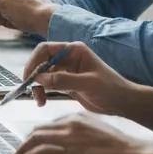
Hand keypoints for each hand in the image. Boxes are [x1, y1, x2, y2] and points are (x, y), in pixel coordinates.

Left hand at [12, 113, 148, 153]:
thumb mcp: (99, 132)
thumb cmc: (123, 148)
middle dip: (27, 141)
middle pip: (39, 130)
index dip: (39, 134)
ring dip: (23, 149)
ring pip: (34, 139)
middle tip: (21, 150)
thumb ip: (83, 133)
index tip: (33, 141)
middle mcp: (69, 124)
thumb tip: (73, 144)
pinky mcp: (66, 152)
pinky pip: (38, 152)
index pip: (50, 124)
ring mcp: (66, 137)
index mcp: (77, 117)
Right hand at [23, 41, 138, 114]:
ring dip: (37, 87)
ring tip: (39, 100)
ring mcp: (66, 71)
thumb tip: (39, 79)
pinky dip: (42, 93)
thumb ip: (63, 80)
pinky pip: (47, 85)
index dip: (34, 61)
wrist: (123, 103)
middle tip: (30, 90)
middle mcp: (68, 58)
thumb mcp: (87, 83)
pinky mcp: (65, 83)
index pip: (45, 49)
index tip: (28, 76)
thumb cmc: (111, 89)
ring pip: (42, 75)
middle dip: (34, 76)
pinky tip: (43, 102)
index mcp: (74, 50)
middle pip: (41, 62)